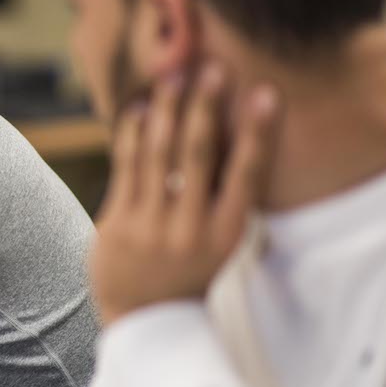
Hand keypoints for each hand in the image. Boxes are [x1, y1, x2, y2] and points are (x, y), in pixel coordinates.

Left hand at [89, 62, 279, 324]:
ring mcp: (152, 226)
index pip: (248, 174)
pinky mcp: (118, 222)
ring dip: (166, 110)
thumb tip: (235, 132)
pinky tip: (139, 108)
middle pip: (200, 155)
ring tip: (174, 76)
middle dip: (206, 107)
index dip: (258, 131)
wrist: (144, 319)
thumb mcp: (219, 241)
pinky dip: (133, 133)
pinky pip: (126, 166)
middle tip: (214, 67)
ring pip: (159, 154)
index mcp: (227, 234)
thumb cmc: (189, 269)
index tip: (266, 92)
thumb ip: (224, 196)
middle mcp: (191, 229)